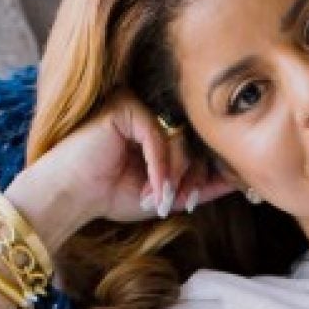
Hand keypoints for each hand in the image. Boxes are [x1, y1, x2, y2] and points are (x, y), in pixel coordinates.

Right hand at [6, 91, 237, 244]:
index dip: (206, 171)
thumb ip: (199, 185)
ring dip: (177, 172)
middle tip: (186, 201)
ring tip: (163, 198)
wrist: (68, 197)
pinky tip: (154, 187)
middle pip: (193, 139)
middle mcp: (151, 113)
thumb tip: (239, 181)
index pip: (197, 144)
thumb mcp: (165, 194)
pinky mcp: (125, 107)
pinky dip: (160, 164)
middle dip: (194, 175)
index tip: (207, 194)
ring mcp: (137, 107)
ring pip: (179, 137)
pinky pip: (158, 134)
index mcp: (160, 130)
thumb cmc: (109, 196)